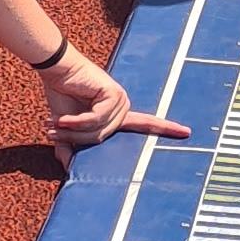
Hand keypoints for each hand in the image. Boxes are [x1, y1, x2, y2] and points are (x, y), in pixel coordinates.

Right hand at [39, 46, 191, 159]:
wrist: (56, 71)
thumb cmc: (62, 96)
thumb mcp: (65, 127)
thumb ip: (69, 146)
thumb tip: (68, 169)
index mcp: (117, 115)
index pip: (145, 123)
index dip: (165, 128)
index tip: (187, 132)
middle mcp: (122, 108)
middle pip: (102, 139)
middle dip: (76, 137)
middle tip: (53, 129)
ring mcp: (120, 100)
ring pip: (100, 131)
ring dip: (74, 130)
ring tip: (55, 122)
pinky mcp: (113, 94)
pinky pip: (97, 120)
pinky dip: (78, 122)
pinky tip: (65, 118)